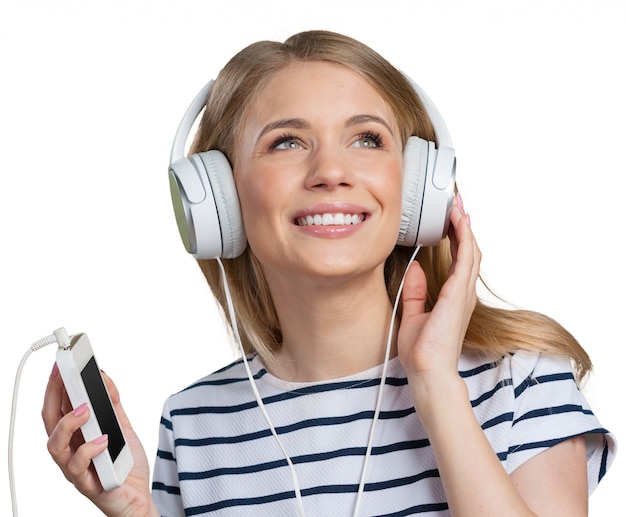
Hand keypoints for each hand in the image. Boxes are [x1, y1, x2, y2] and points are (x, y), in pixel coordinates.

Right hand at [42, 364, 157, 516]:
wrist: (139, 497)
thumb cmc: (124, 464)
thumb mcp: (120, 425)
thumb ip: (111, 403)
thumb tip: (102, 376)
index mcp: (75, 434)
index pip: (58, 405)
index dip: (56, 384)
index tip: (61, 363)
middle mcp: (69, 450)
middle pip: (50, 420)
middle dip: (54, 394)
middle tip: (65, 374)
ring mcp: (74, 468)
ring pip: (56, 446)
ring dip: (68, 424)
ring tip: (86, 409)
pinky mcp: (87, 484)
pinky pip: (79, 468)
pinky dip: (90, 450)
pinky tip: (104, 439)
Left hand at [397, 194, 480, 380]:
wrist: (428, 371)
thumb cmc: (423, 351)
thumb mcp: (414, 315)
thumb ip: (416, 291)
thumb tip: (414, 268)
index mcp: (453, 298)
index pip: (458, 260)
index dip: (457, 237)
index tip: (451, 218)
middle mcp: (462, 293)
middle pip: (469, 250)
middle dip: (463, 226)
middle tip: (456, 203)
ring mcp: (463, 293)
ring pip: (470, 250)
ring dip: (464, 226)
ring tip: (458, 204)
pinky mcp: (459, 294)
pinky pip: (465, 258)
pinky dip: (464, 237)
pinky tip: (460, 221)